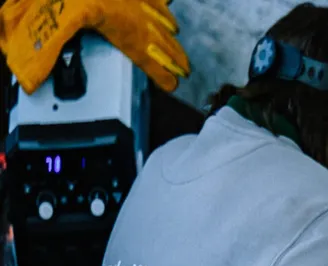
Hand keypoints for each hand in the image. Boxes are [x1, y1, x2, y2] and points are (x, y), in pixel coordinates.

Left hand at [0, 0, 189, 94]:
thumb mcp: (61, 21)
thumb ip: (52, 49)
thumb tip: (32, 79)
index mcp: (125, 32)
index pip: (149, 60)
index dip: (162, 75)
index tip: (172, 85)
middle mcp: (138, 17)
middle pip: (163, 43)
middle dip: (176, 58)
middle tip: (185, 70)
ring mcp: (139, 1)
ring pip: (161, 18)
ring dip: (169, 31)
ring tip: (175, 36)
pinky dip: (161, 2)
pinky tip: (166, 2)